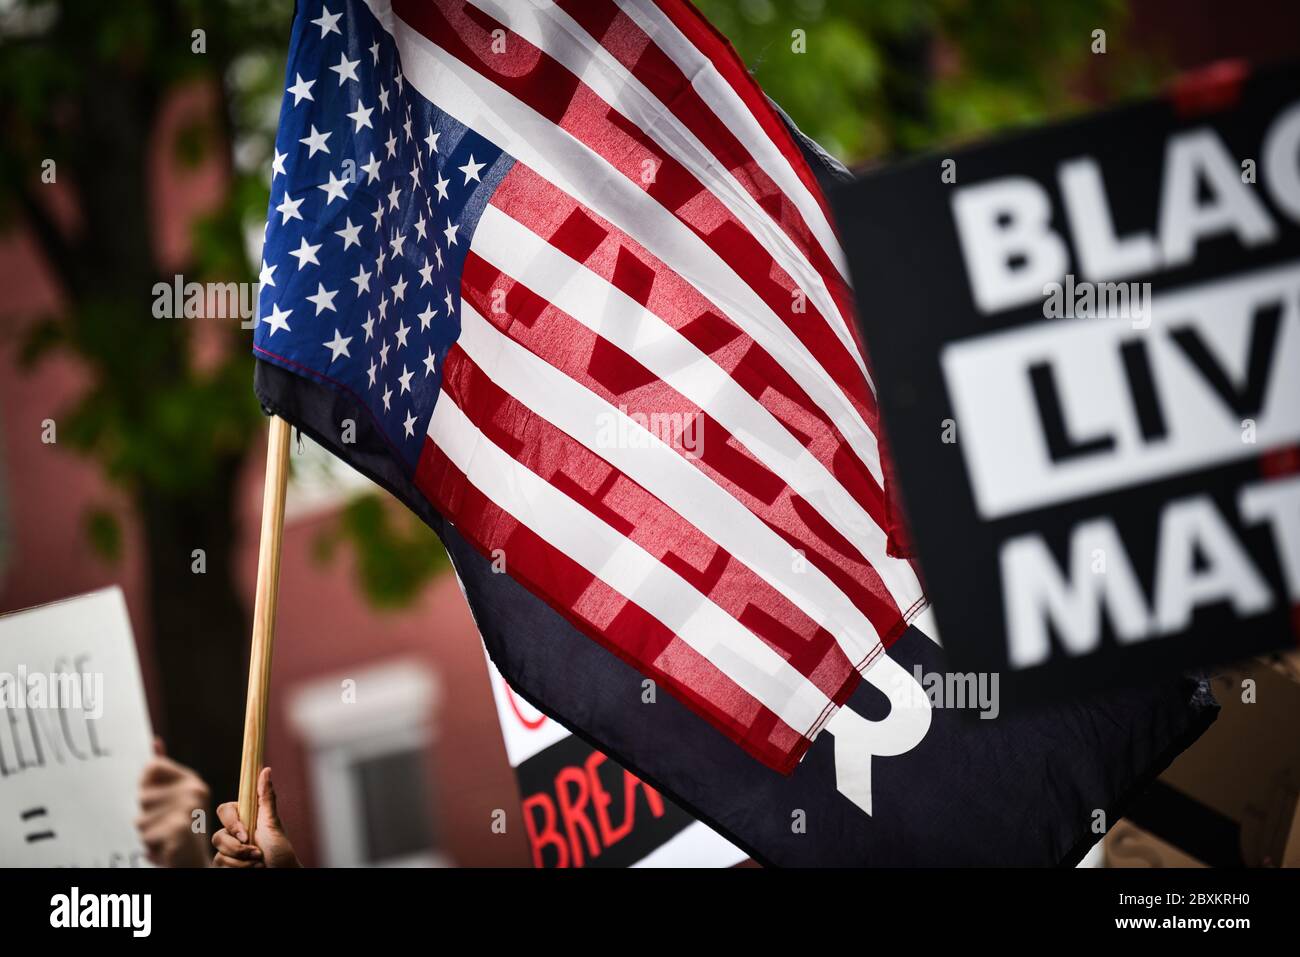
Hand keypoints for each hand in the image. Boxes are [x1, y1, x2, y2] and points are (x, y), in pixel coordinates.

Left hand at [135, 738, 211, 867]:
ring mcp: (188, 809)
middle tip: (166, 826)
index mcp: (192, 781)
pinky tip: (166, 848)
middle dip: (146, 816)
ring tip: (165, 838)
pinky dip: (151, 846)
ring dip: (147, 834)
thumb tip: (155, 741)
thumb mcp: (172, 798)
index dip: (147, 787)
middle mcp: (194, 790)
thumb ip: (161, 771)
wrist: (194, 865)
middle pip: (142, 796)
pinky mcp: (179, 828)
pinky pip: (144, 835)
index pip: (150, 767)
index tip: (161, 803)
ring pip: (140, 819)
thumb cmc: (179, 831)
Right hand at [212, 767, 298, 867]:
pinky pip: (219, 863)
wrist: (280, 872)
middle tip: (257, 854)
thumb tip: (266, 770)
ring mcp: (228, 849)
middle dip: (238, 848)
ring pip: (218, 852)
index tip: (245, 834)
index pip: (224, 810)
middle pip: (218, 835)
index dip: (231, 823)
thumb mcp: (273, 823)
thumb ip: (266, 797)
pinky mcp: (225, 863)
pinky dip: (238, 868)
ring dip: (241, 860)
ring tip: (258, 862)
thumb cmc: (280, 850)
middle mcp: (234, 832)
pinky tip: (251, 868)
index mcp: (244, 817)